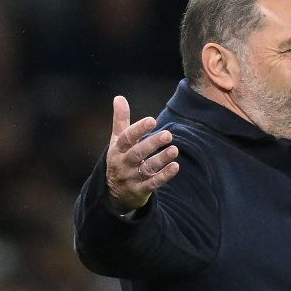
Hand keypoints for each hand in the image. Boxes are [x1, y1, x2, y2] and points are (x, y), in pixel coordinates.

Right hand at [106, 96, 179, 211]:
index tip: (152, 120)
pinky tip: (175, 167)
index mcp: (117, 149)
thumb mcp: (117, 141)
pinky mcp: (140, 190)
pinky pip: (153, 184)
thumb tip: (119, 97)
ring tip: (174, 150)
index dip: (138, 129)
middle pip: (137, 153)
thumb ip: (121, 120)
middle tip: (168, 135)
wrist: (114, 193)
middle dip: (152, 144)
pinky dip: (164, 176)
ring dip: (161, 159)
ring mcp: (131, 178)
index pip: (126, 138)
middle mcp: (123, 163)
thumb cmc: (120, 159)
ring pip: (146, 168)